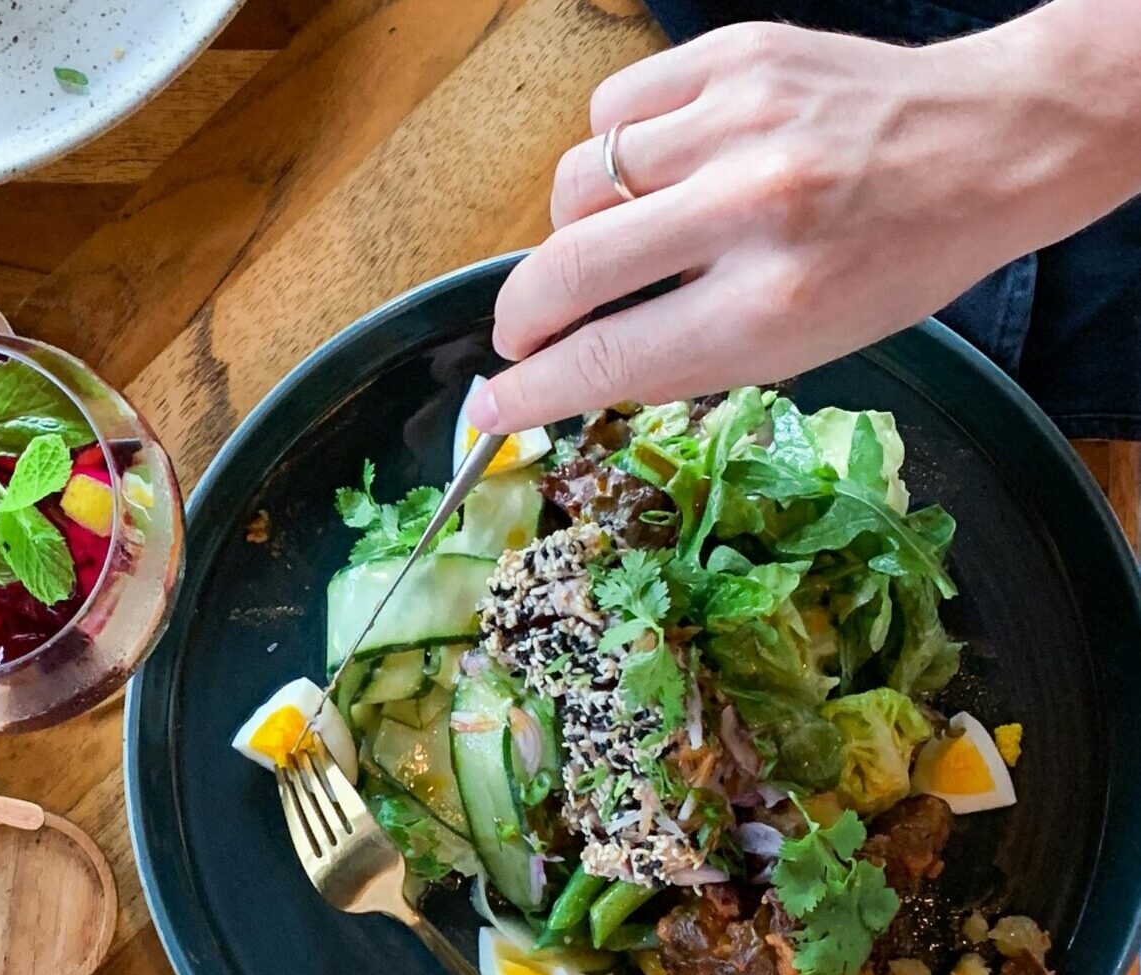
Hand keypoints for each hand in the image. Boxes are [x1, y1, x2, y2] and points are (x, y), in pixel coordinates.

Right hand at [472, 5, 1140, 433]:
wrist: (991, 140)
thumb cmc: (895, 260)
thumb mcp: (800, 345)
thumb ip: (680, 356)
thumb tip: (565, 369)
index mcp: (773, 304)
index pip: (609, 359)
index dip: (532, 392)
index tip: (490, 412)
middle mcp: (751, 209)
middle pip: (567, 268)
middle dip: (525, 314)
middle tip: (525, 333)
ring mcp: (740, 120)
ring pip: (576, 180)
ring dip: (575, 224)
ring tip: (617, 236)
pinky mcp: (736, 54)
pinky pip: (614, 109)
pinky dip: (614, 148)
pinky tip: (655, 166)